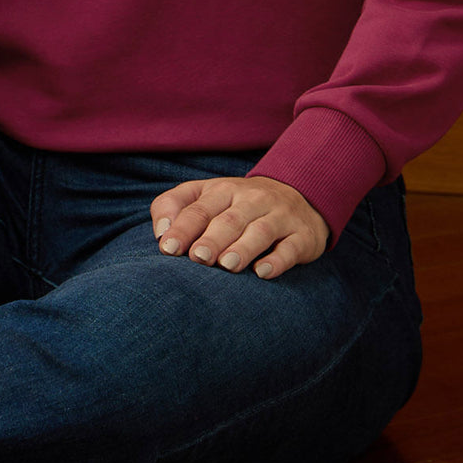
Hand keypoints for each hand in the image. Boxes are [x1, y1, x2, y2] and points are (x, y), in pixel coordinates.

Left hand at [150, 175, 329, 279]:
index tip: (167, 248)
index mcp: (223, 190)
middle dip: (211, 238)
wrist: (301, 196)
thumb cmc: (240, 204)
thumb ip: (176, 206)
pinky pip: (290, 247)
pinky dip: (277, 260)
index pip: (199, 207)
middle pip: (228, 219)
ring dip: (243, 248)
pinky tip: (263, 272)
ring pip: (259, 230)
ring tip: (227, 265)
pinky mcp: (302, 235)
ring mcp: (279, 216)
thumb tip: (160, 233)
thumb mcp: (208, 195)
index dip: (183, 227)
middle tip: (197, 258)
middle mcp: (251, 199)